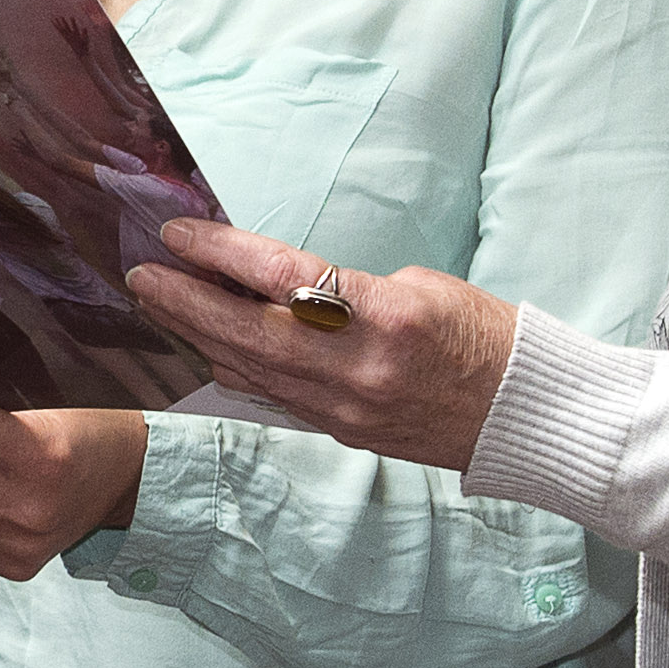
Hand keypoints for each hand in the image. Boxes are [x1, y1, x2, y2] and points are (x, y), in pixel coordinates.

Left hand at [126, 223, 516, 473]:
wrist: (526, 414)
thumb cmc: (486, 336)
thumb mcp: (424, 286)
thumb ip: (348, 289)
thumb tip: (284, 284)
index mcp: (388, 315)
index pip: (285, 277)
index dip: (223, 252)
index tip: (179, 234)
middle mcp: (361, 367)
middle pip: (250, 331)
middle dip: (187, 302)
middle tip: (142, 276)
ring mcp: (349, 409)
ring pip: (253, 371)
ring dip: (201, 336)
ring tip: (161, 305)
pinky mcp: (346, 433)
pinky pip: (276, 398)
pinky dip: (237, 370)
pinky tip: (207, 349)